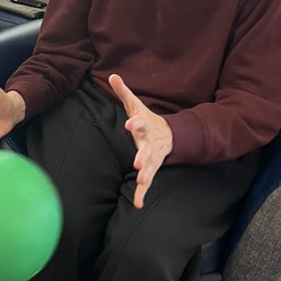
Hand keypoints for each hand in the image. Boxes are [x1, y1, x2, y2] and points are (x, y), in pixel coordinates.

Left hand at [109, 73, 172, 208]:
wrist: (168, 134)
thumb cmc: (146, 120)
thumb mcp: (135, 106)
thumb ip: (123, 92)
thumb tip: (112, 75)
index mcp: (145, 126)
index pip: (140, 123)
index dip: (135, 123)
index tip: (130, 124)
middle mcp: (150, 143)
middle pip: (147, 150)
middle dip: (143, 156)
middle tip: (137, 163)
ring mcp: (153, 157)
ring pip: (151, 167)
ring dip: (146, 175)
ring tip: (142, 182)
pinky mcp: (152, 168)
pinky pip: (148, 182)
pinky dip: (143, 193)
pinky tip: (138, 205)